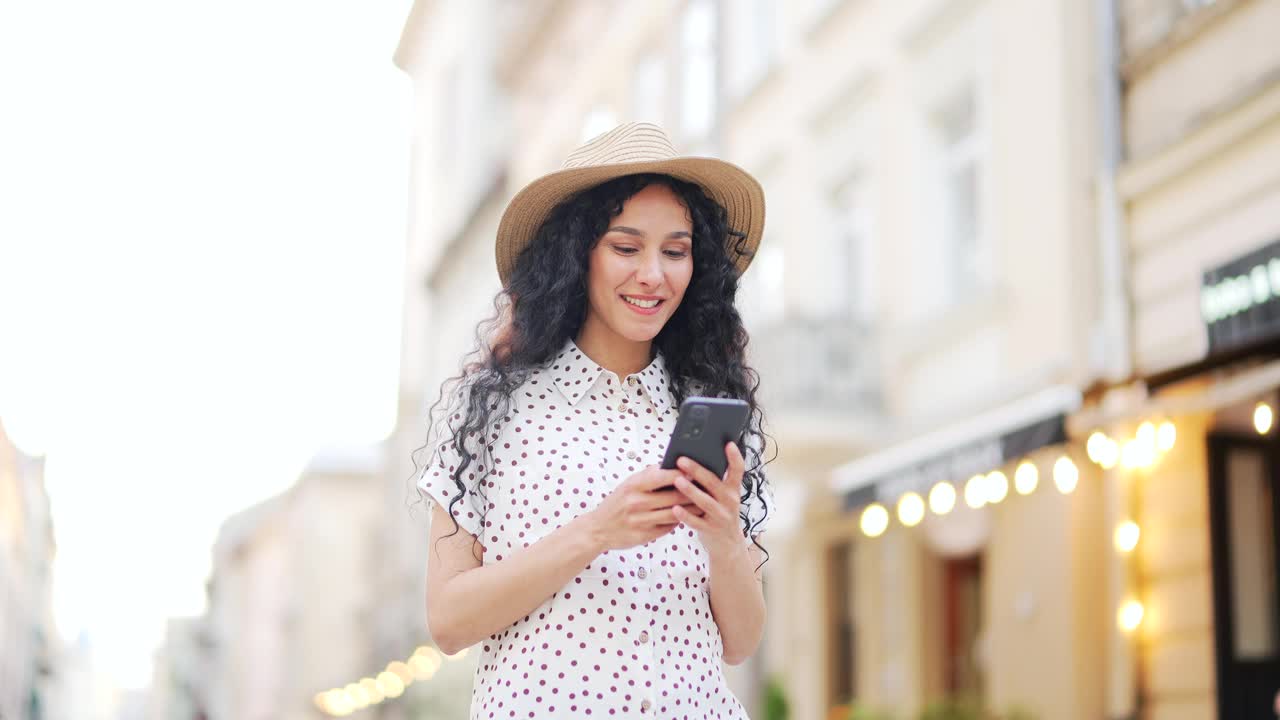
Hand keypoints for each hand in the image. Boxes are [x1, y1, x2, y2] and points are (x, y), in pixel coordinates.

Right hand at [585, 466, 700, 551]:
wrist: (598, 529)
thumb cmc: (616, 503)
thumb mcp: (628, 484)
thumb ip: (649, 475)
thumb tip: (672, 465)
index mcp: (633, 485)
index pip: (664, 476)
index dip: (682, 473)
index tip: (696, 471)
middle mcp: (637, 502)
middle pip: (674, 496)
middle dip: (693, 492)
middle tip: (707, 488)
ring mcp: (641, 520)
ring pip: (675, 513)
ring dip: (692, 509)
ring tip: (703, 503)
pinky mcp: (645, 535)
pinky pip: (668, 527)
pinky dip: (679, 521)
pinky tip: (688, 516)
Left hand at [670, 442, 745, 558]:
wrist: (728, 545)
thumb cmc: (720, 513)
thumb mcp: (723, 497)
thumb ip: (713, 482)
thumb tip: (691, 462)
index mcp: (733, 490)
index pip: (738, 470)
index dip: (734, 457)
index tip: (728, 443)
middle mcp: (730, 501)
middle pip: (714, 483)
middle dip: (697, 470)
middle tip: (681, 460)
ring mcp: (721, 516)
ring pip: (705, 502)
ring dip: (691, 491)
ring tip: (677, 481)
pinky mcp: (711, 530)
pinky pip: (696, 522)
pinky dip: (685, 516)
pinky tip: (674, 509)